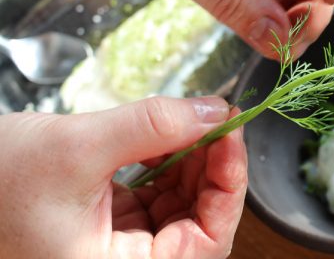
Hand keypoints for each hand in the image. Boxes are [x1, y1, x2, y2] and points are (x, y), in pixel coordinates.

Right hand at [0, 97, 246, 258]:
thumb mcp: (78, 148)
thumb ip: (153, 126)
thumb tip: (215, 111)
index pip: (208, 240)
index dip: (229, 186)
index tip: (232, 134)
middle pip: (199, 221)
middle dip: (212, 167)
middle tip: (217, 121)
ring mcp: (119, 245)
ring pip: (180, 206)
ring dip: (191, 161)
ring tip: (189, 123)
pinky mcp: (112, 223)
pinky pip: (158, 195)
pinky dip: (167, 162)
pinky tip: (165, 136)